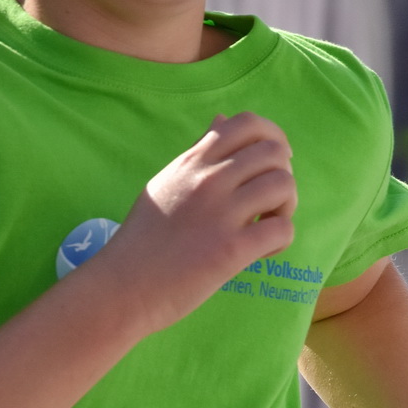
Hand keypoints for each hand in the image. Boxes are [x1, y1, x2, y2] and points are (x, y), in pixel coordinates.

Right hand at [91, 112, 295, 333]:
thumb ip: (198, 153)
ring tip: (265, 226)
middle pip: (274, 152)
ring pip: (284, 186)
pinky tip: (260, 252)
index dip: (272, 138)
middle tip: (268, 203)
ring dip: (285, 207)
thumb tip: (222, 120)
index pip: (247, 123)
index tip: (270, 164)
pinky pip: (282, 229)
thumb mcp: (166, 182)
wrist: (121, 287)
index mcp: (193, 161)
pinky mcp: (231, 249)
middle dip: (282, 175)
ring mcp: (220, 213)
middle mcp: (208, 179)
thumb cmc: (142, 239)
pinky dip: (280, 241)